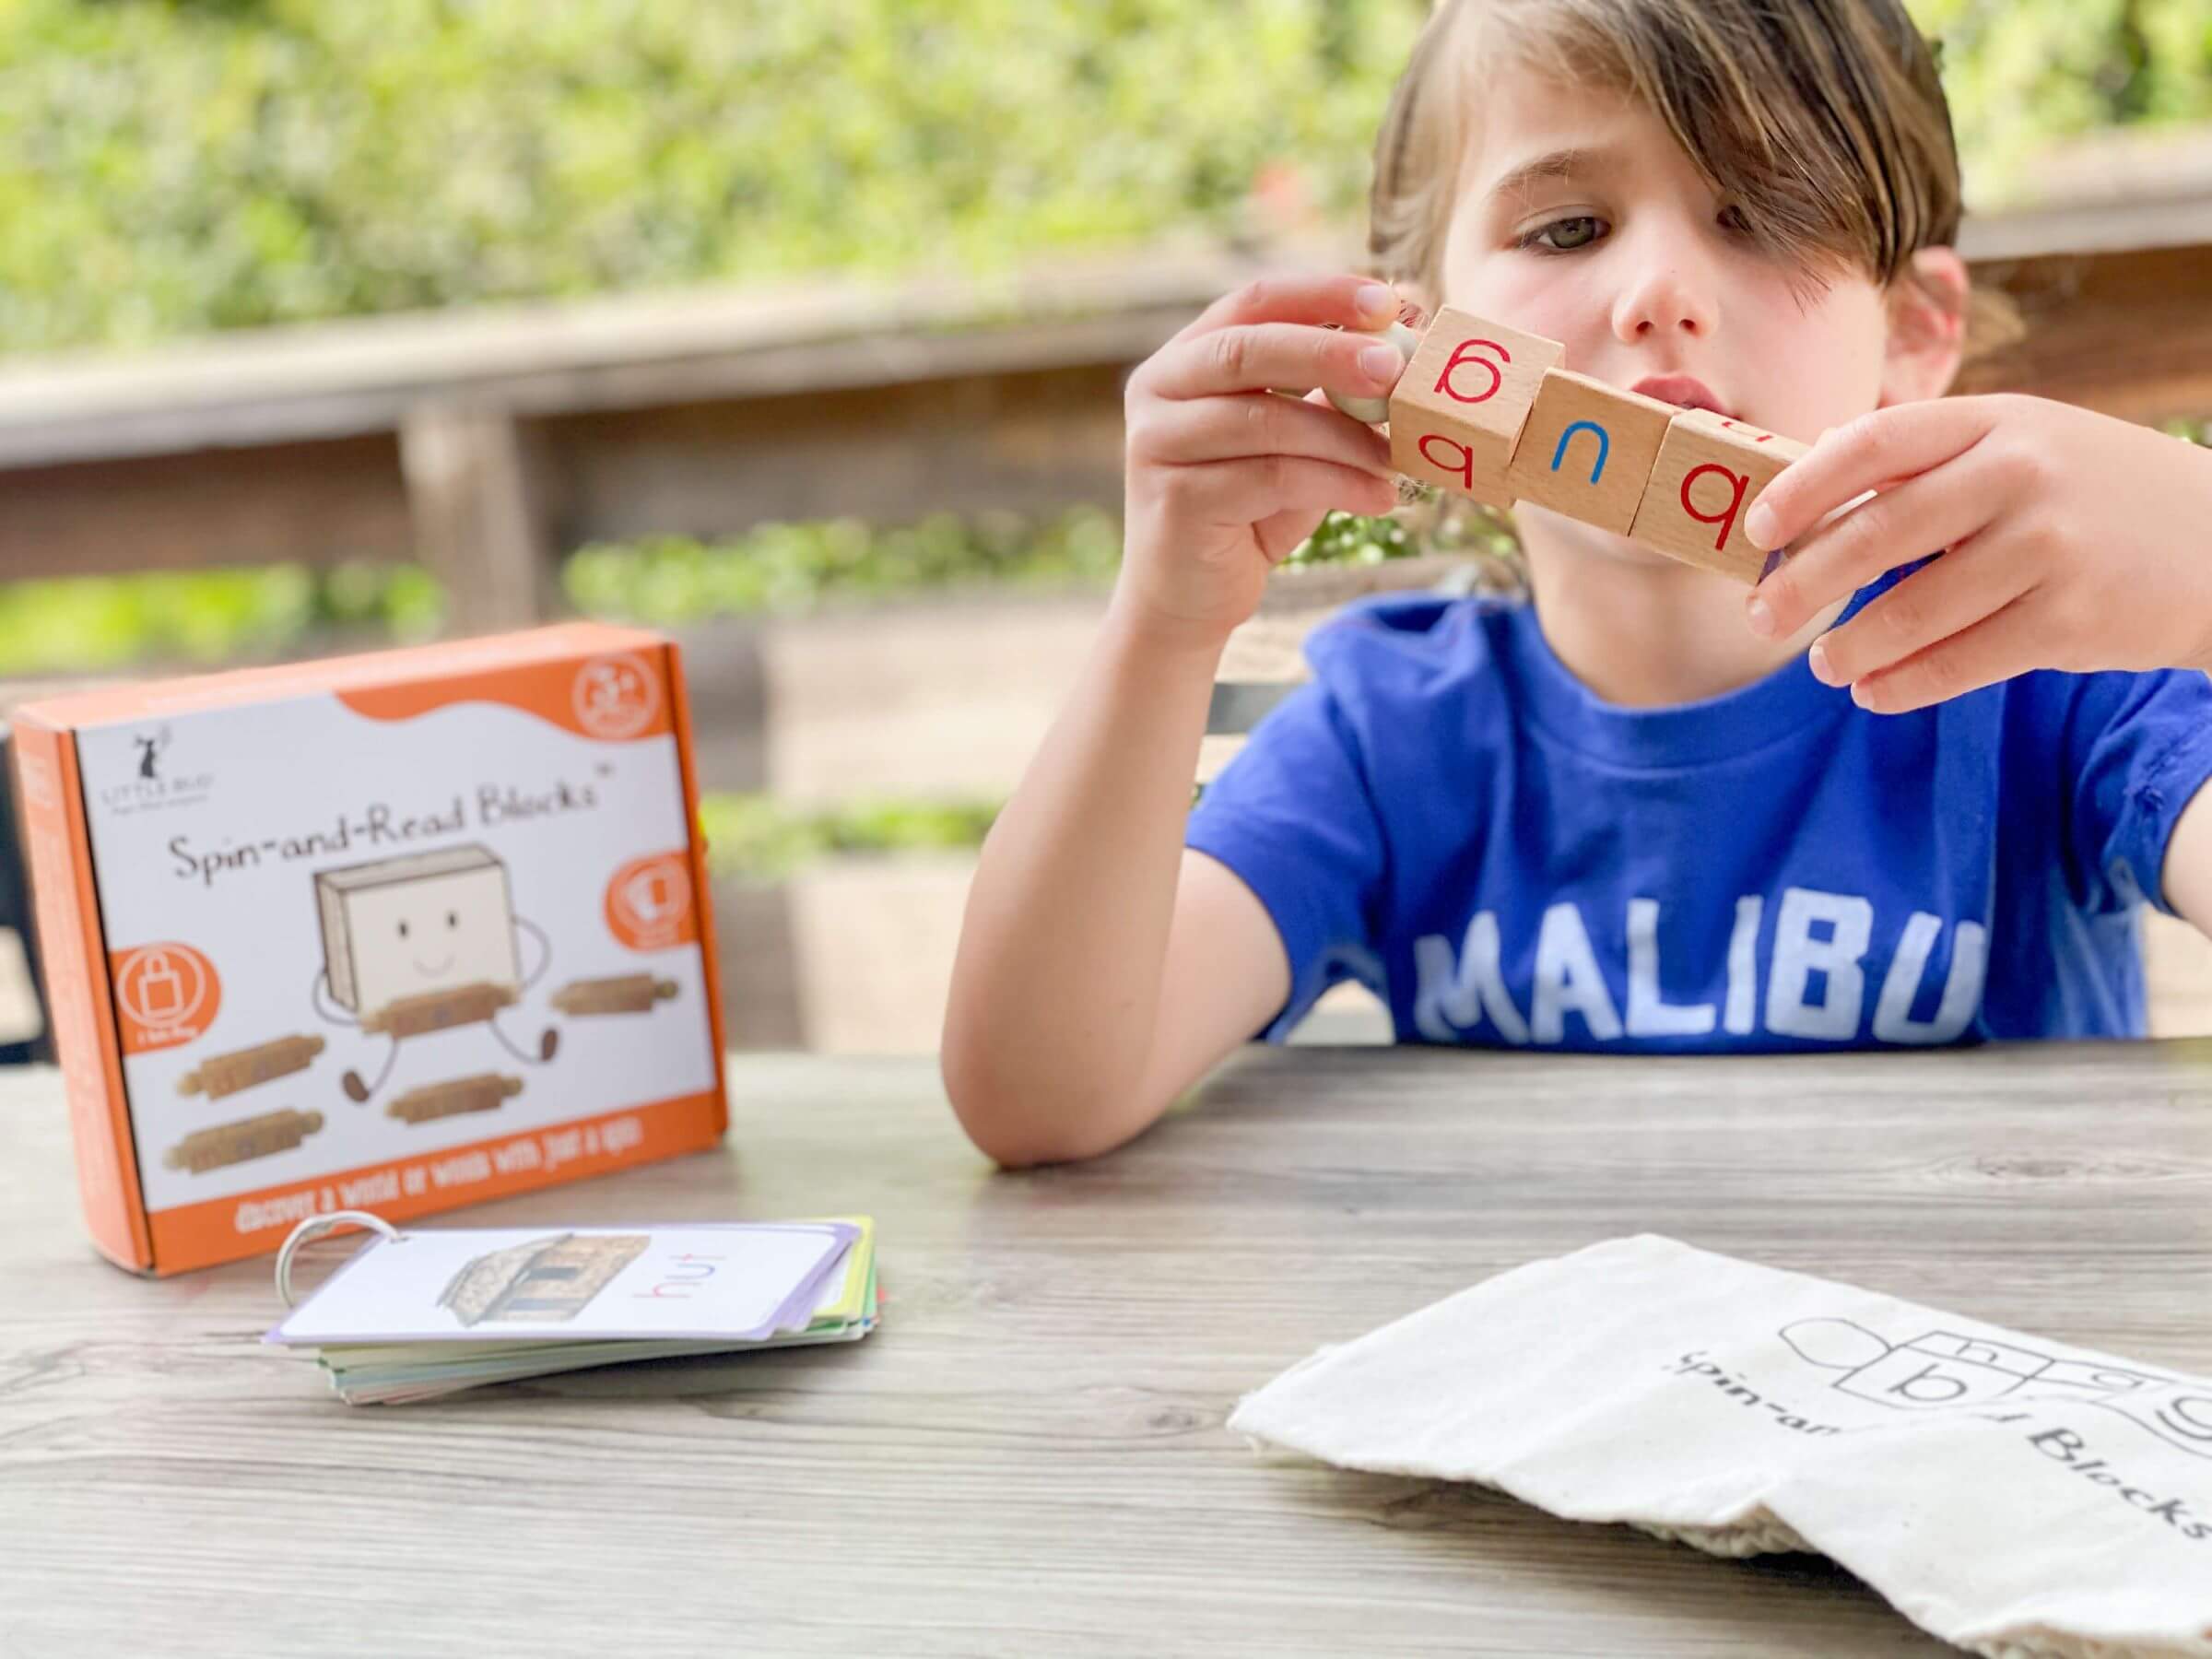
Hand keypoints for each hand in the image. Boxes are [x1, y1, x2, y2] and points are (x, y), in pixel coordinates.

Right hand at [1116, 273, 1406, 646]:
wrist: (1189, 598)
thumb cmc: (1247, 508)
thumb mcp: (1295, 439)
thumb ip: (1331, 392)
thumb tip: (1406, 334)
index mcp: (1187, 357)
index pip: (1254, 302)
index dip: (1322, 295)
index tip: (1388, 301)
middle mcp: (1160, 389)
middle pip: (1250, 349)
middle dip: (1331, 352)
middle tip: (1395, 367)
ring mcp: (1159, 443)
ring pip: (1268, 420)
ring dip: (1346, 437)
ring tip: (1397, 459)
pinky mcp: (1176, 498)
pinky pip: (1272, 477)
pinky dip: (1337, 483)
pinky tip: (1378, 498)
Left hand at [1740, 394, 2211, 712]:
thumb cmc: (2089, 493)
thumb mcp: (2023, 442)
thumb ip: (1928, 456)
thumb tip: (1809, 467)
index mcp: (1996, 420)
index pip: (1873, 443)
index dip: (1802, 489)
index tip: (1757, 530)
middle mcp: (2020, 474)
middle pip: (1876, 534)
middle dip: (1803, 583)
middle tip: (1762, 616)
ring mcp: (2049, 546)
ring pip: (1910, 611)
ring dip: (1849, 647)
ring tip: (1824, 663)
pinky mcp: (2069, 618)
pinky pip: (1957, 662)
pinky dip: (1901, 684)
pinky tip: (1873, 690)